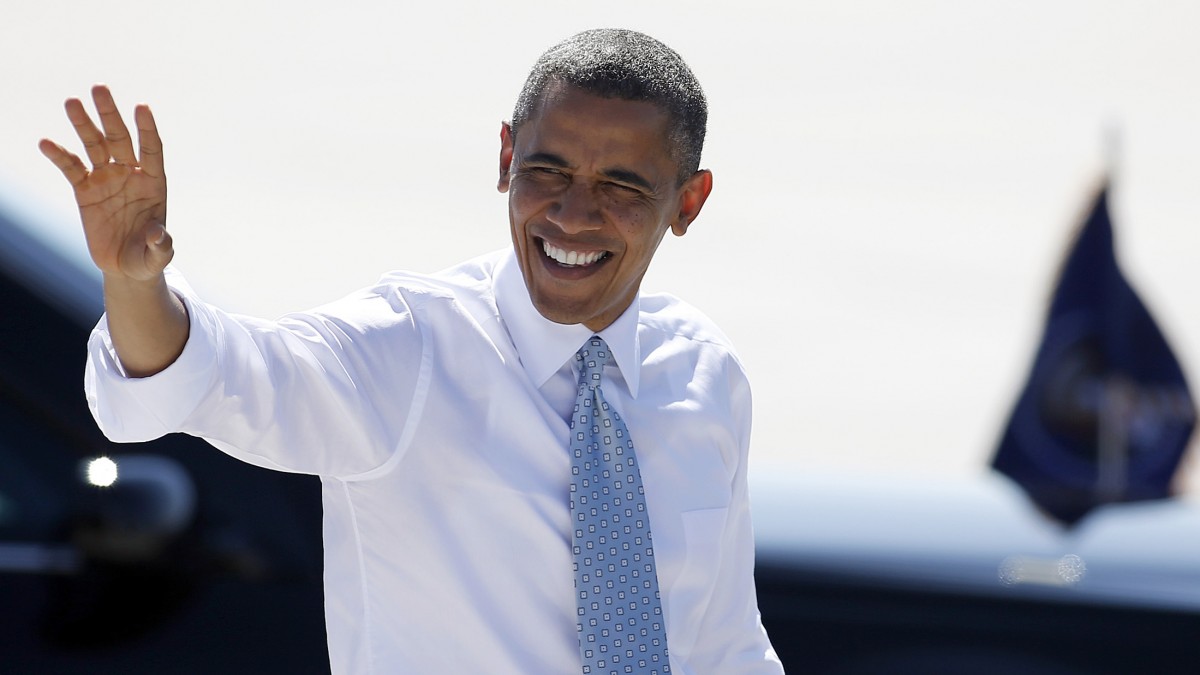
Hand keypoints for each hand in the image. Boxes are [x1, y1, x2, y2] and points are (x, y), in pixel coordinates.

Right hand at [39, 85, 170, 281]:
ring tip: (71, 102)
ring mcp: (106, 179)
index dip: (147, 129)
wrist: (125, 267)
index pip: (151, 149)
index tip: (142, 107)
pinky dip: (59, 155)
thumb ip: (161, 245)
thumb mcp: (157, 255)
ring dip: (83, 124)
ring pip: (93, 145)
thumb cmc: (147, 257)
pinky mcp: (85, 190)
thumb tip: (157, 235)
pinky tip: (47, 143)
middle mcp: (130, 174)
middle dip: (110, 114)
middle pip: (120, 138)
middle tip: (99, 88)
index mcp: (153, 182)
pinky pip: (71, 168)